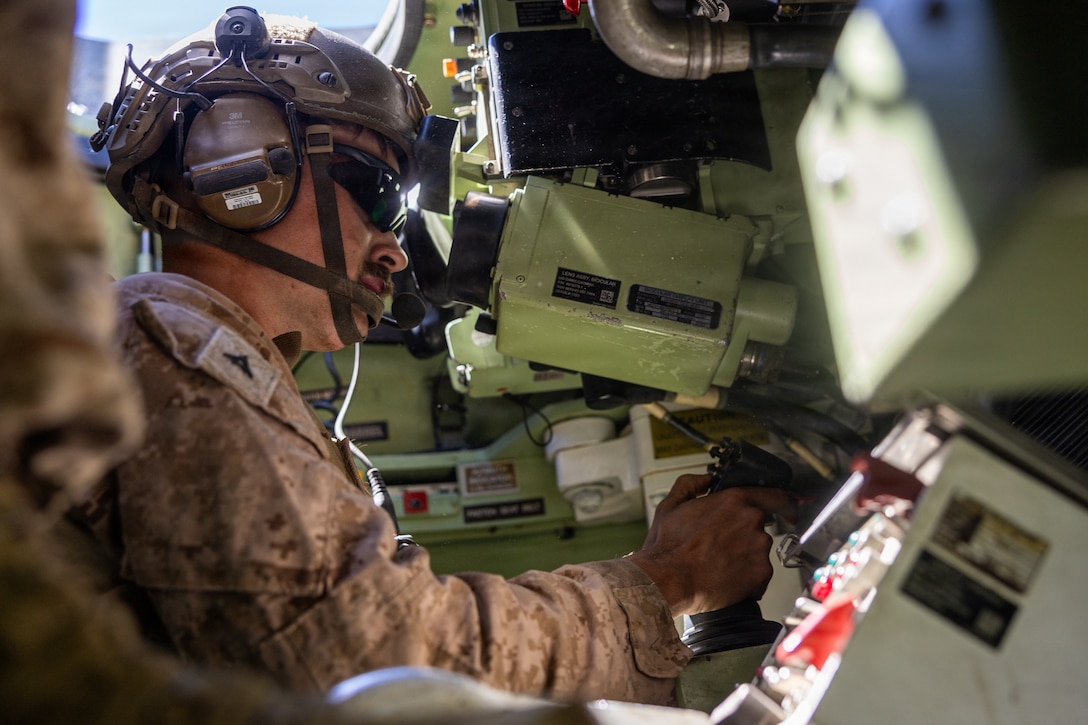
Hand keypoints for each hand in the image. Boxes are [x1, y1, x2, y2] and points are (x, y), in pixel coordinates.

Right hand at [626, 473, 795, 617]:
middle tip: (722, 547)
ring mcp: (759, 548)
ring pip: (759, 551)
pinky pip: (759, 574)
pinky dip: (747, 578)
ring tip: (718, 564)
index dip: (781, 502)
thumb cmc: (668, 547)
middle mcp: (752, 521)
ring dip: (745, 556)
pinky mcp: (761, 574)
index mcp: (734, 500)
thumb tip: (705, 479)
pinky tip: (725, 578)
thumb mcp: (671, 505)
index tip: (786, 509)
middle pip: (759, 526)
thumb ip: (690, 484)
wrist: (668, 581)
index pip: (773, 495)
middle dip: (744, 535)